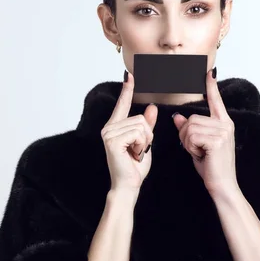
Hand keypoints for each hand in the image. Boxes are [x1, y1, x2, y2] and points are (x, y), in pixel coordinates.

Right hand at [101, 70, 157, 190]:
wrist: (128, 185)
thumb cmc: (134, 167)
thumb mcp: (145, 143)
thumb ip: (147, 125)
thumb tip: (151, 107)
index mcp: (115, 127)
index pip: (122, 104)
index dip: (127, 90)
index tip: (130, 75)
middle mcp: (108, 128)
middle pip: (140, 118)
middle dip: (147, 135)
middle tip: (139, 150)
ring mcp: (108, 133)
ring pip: (141, 126)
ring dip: (145, 141)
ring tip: (136, 153)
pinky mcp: (112, 140)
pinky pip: (138, 133)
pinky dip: (141, 145)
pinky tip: (133, 155)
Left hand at [172, 68, 238, 197]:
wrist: (222, 185)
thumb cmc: (211, 167)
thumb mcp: (196, 145)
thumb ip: (189, 130)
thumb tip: (177, 117)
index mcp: (223, 124)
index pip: (216, 101)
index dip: (211, 87)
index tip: (208, 72)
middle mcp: (225, 125)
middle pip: (190, 118)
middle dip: (185, 136)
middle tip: (197, 150)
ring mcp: (223, 132)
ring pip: (188, 127)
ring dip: (187, 143)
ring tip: (200, 153)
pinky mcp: (217, 140)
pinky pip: (190, 136)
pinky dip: (190, 148)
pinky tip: (202, 156)